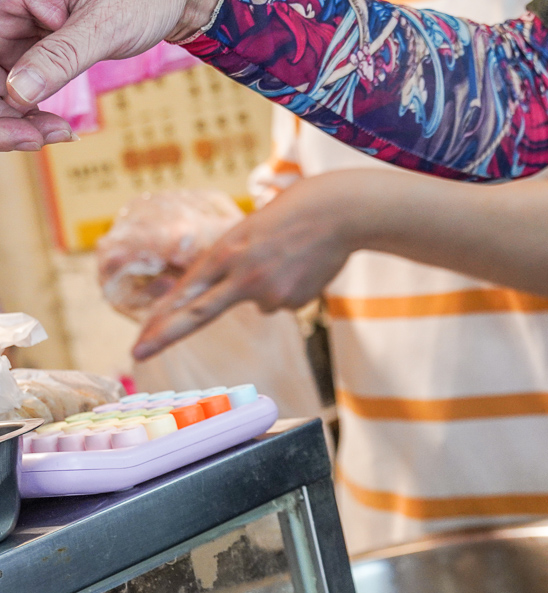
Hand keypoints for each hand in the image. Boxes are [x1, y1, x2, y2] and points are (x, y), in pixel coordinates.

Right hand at [0, 0, 213, 149]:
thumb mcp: (101, 27)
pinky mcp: (33, 51)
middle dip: (4, 113)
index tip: (18, 123)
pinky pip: (20, 88)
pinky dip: (33, 113)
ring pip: (2, 86)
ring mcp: (16, 32)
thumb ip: (61, 56)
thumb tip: (19, 92)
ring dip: (19, 119)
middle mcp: (6, 13)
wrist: (164, 3)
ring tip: (58, 133)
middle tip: (36, 139)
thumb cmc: (139, 0)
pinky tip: (57, 128)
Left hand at [132, 174, 357, 359]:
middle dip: (164, 334)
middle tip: (138, 352)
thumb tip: (251, 306)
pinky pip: (285, 302)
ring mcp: (269, 292)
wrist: (338, 214)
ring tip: (290, 257)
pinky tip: (305, 267)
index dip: (160, 317)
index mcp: (226, 252)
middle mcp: (242, 276)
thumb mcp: (250, 230)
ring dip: (270, 285)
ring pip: (258, 301)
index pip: (185, 291)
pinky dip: (292, 287)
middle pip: (197, 312)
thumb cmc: (294, 215)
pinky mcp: (294, 302)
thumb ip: (236, 263)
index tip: (139, 338)